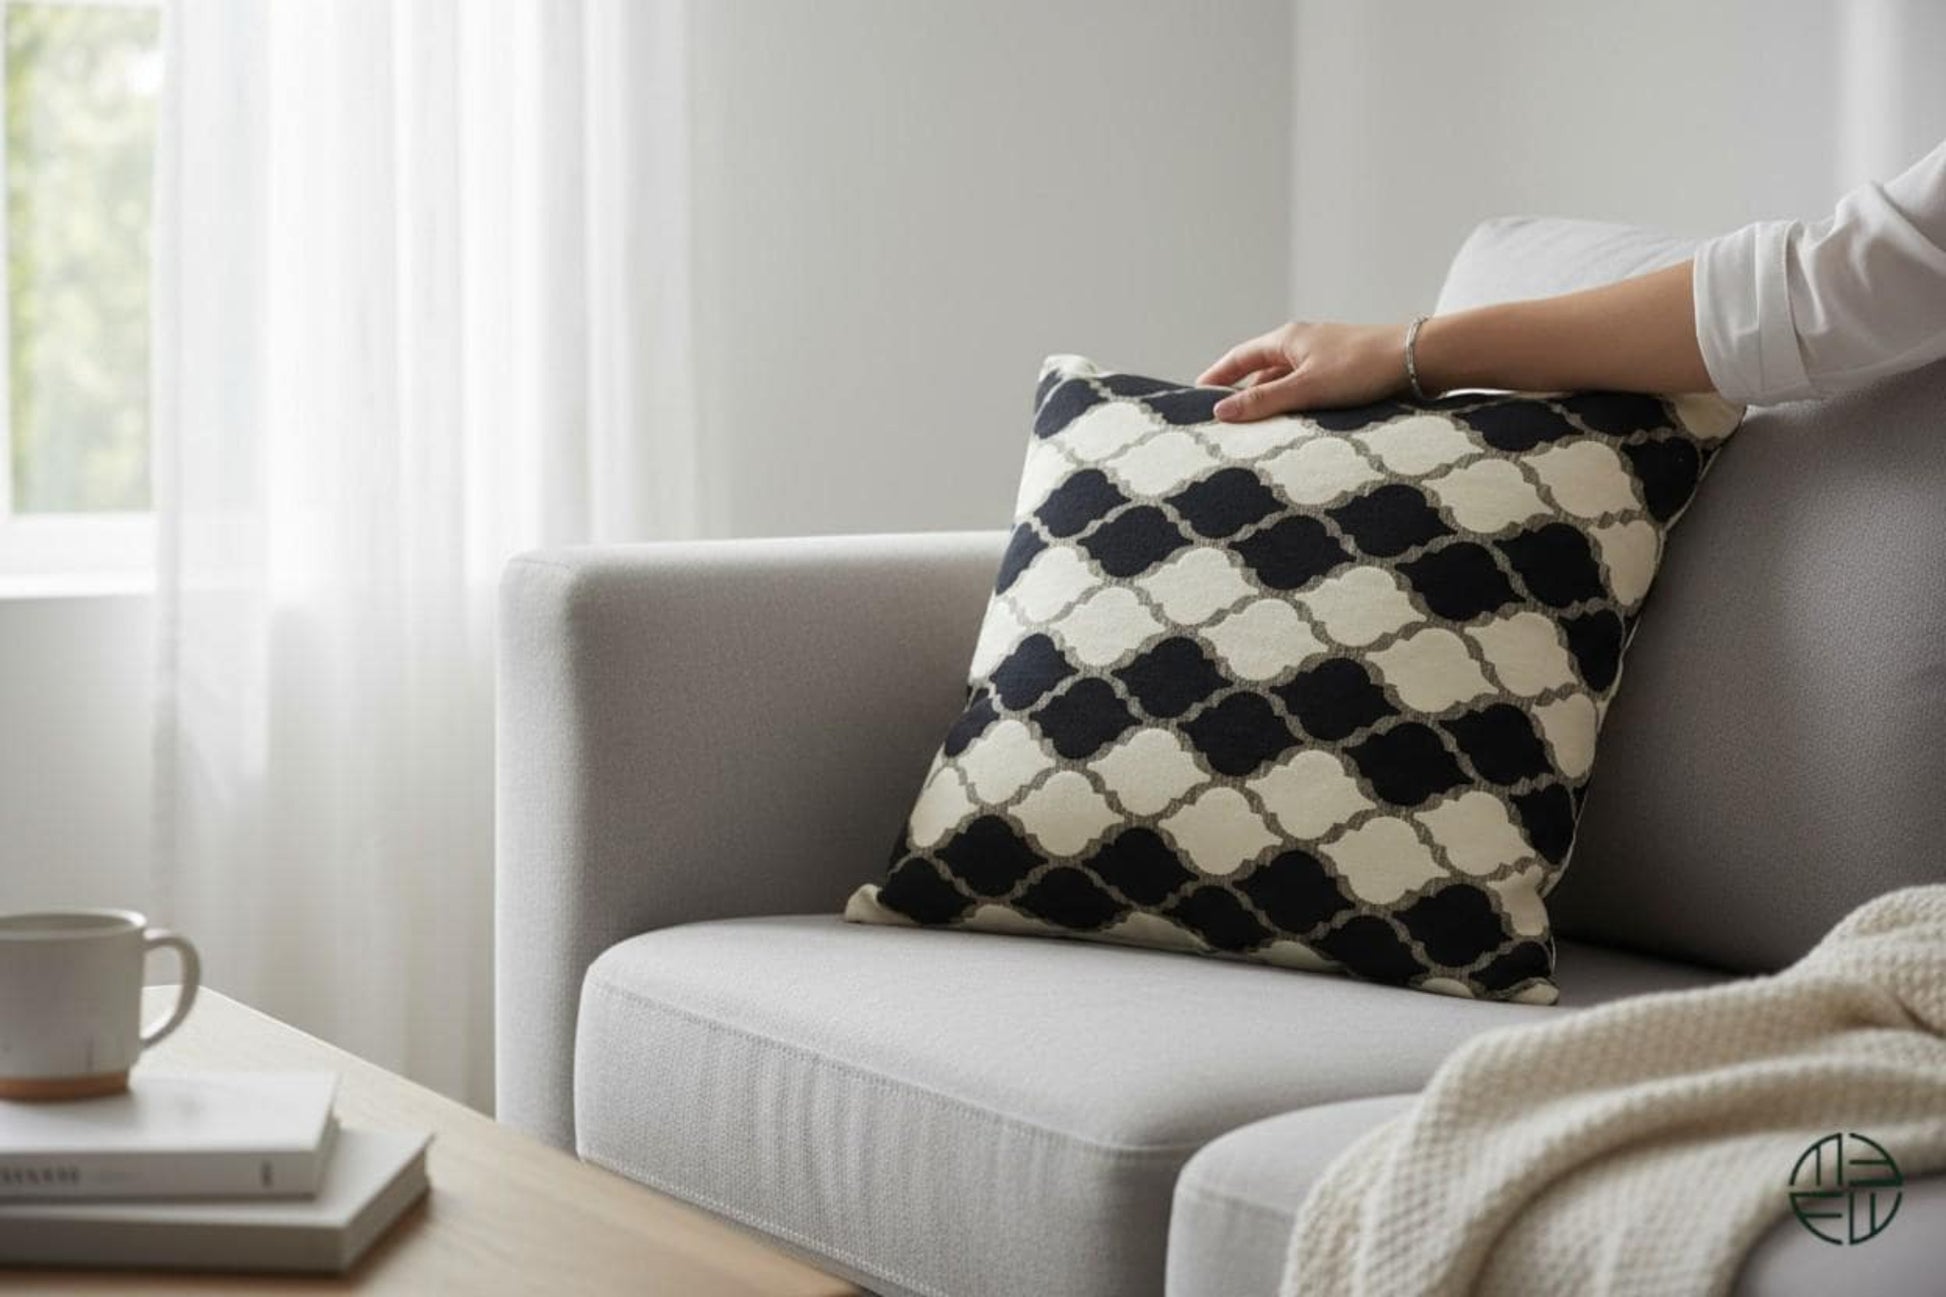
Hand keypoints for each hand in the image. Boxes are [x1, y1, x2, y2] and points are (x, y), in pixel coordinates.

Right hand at [1197, 321, 1410, 421]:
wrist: (1417, 360)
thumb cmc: (1362, 367)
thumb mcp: (1306, 388)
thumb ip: (1263, 401)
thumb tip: (1221, 412)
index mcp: (1287, 339)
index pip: (1239, 357)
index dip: (1217, 376)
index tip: (1195, 394)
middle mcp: (1302, 343)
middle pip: (1261, 372)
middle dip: (1242, 395)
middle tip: (1224, 422)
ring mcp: (1323, 356)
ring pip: (1285, 383)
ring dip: (1271, 404)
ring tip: (1257, 432)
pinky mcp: (1343, 371)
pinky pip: (1306, 389)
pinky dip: (1295, 406)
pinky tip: (1296, 426)